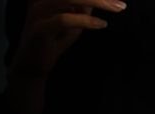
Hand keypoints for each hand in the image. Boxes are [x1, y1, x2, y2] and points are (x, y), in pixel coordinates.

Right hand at [8, 0, 126, 78]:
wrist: (33, 66)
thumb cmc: (54, 41)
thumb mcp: (73, 20)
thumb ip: (83, 7)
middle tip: (120, 4)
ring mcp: (38, 12)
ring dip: (97, 2)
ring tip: (116, 9)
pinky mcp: (39, 28)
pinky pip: (64, 20)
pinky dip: (85, 21)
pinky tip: (101, 25)